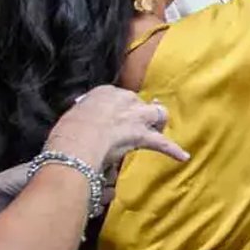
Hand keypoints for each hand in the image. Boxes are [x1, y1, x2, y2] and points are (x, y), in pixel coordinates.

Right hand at [47, 85, 189, 170]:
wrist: (76, 142)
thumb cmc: (66, 131)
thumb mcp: (73, 114)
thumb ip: (84, 113)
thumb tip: (83, 115)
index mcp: (106, 92)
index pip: (120, 97)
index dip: (119, 110)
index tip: (115, 117)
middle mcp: (125, 100)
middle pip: (141, 104)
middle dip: (141, 113)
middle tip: (138, 123)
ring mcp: (137, 116)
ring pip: (158, 114)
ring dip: (159, 123)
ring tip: (159, 132)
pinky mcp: (142, 135)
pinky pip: (163, 143)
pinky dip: (173, 151)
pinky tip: (183, 157)